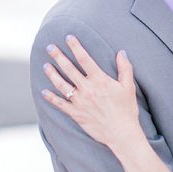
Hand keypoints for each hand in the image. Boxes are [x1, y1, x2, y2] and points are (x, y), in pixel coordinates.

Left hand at [41, 36, 139, 150]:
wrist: (121, 133)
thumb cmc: (127, 110)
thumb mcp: (128, 86)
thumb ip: (125, 68)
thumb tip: (121, 52)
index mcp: (99, 80)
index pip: (84, 59)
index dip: (75, 46)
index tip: (68, 37)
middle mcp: (87, 89)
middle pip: (69, 68)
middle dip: (58, 56)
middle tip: (49, 47)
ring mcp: (80, 102)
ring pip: (61, 84)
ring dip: (52, 74)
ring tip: (45, 65)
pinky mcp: (76, 114)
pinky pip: (60, 104)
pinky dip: (51, 98)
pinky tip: (44, 92)